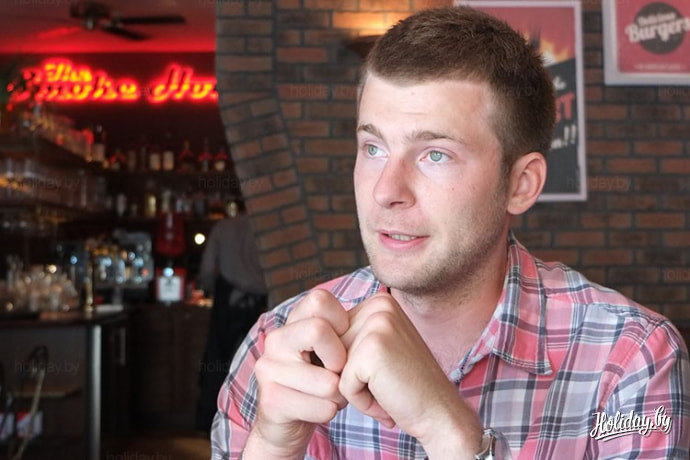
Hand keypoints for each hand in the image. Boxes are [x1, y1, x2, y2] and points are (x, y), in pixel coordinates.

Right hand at [244, 289, 348, 458]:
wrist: (289, 424)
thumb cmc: (322, 383)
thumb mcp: (334, 352)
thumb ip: (347, 332)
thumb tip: (382, 310)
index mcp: (291, 322)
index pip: (320, 300)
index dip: (342, 322)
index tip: (345, 343)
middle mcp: (275, 340)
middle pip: (317, 330)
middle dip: (341, 359)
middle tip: (342, 373)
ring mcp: (268, 369)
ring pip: (327, 381)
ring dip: (340, 394)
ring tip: (334, 396)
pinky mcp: (271, 401)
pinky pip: (322, 407)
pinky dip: (332, 412)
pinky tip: (322, 410)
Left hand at [338, 293, 482, 456]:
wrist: (441, 413)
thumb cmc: (406, 386)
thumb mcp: (379, 348)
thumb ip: (353, 335)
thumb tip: (313, 336)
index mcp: (380, 302)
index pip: (336, 334)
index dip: (352, 362)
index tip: (386, 369)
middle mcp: (379, 305)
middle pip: (332, 347)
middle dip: (351, 375)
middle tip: (387, 381)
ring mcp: (376, 325)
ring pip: (333, 365)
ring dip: (353, 387)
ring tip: (385, 388)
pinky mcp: (371, 350)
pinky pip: (341, 384)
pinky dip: (360, 400)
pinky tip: (387, 396)